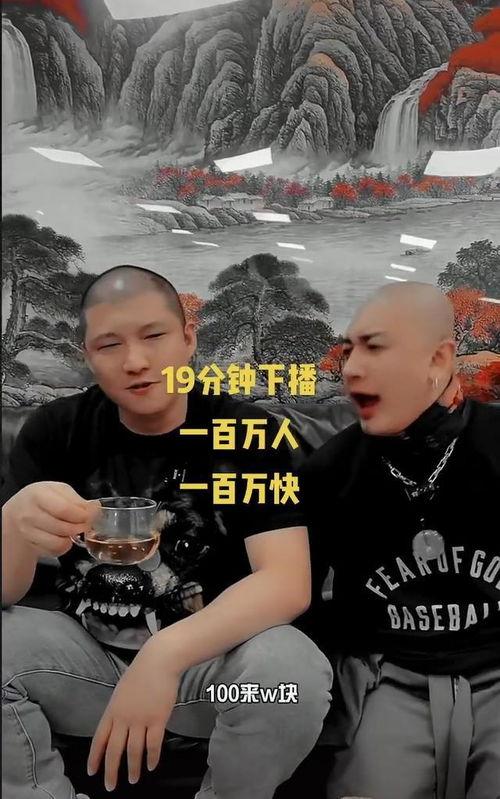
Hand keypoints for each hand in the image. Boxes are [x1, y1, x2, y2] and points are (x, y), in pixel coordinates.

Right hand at [3, 481, 99, 557]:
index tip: (90, 515)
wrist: (18, 512)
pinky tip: (64, 537)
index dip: (82, 515)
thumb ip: (77, 499)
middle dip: (80, 527)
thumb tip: (95, 508)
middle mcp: (29, 514)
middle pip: (63, 528)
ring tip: (74, 529)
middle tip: (85, 524)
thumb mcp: (59, 490)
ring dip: (72, 538)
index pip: (64, 509)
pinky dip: (64, 546)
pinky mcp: (31, 546)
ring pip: (58, 543)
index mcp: (38, 495)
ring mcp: (28, 532)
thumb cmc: (42, 499)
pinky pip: (54, 551)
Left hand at [87, 642, 179, 790]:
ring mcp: (140, 719)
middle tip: (110, 786)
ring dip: (132, 768)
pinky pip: (153, 745)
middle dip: (111, 771)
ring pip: (133, 751)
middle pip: (114, 750)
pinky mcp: (158, 719)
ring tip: (132, 779)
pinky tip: (151, 766)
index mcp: (112, 711)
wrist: (159, 661)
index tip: (92, 772)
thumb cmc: (141, 673)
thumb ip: (117, 711)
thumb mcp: (121, 692)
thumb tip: (116, 727)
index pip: (99, 739)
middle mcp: (124, 718)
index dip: (94, 757)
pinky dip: (152, 758)